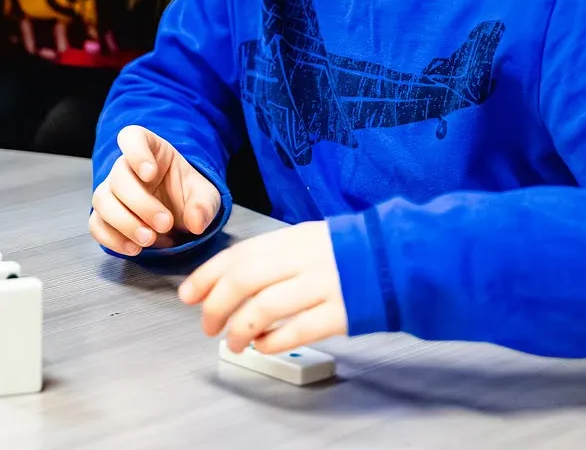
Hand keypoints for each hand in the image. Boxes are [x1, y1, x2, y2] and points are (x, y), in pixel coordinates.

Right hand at [88, 125, 222, 254]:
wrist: (179, 216)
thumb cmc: (188, 195)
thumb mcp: (207, 196)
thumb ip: (204, 206)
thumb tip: (196, 222)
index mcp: (151, 150)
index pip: (132, 138)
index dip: (136, 153)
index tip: (150, 173)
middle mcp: (125, 168)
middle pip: (118, 177)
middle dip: (141, 204)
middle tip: (165, 223)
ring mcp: (112, 191)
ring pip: (102, 201)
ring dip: (124, 223)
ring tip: (149, 240)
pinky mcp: (105, 216)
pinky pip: (96, 225)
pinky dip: (112, 239)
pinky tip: (134, 248)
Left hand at [180, 221, 346, 354]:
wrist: (398, 260)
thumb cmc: (346, 253)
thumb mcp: (306, 241)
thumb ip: (271, 257)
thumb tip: (226, 281)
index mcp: (291, 238)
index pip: (237, 254)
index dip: (207, 275)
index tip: (188, 294)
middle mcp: (304, 258)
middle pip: (244, 280)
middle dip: (217, 305)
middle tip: (206, 323)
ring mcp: (323, 285)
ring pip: (266, 308)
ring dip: (241, 329)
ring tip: (233, 342)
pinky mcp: (342, 312)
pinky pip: (297, 331)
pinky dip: (273, 342)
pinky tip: (263, 346)